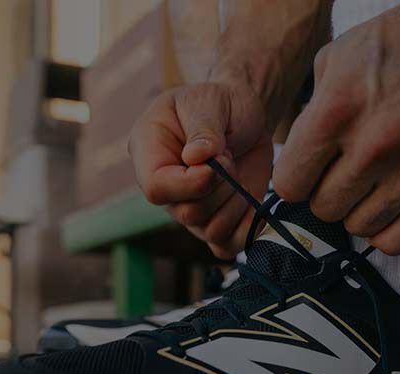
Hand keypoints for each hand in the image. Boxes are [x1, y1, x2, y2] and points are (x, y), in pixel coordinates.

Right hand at [129, 81, 273, 258]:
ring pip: (211, 231)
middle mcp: (166, 188)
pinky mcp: (215, 222)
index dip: (189, 184)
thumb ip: (203, 127)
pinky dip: (246, 227)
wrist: (244, 116)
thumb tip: (195, 158)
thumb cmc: (219, 101)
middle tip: (229, 156)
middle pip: (188, 213)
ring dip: (235, 203)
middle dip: (221, 187)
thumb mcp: (209, 100)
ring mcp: (190, 209)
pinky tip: (250, 200)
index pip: (156, 188)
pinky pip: (227, 246)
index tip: (217, 164)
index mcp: (149, 153)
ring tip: (237, 172)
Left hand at [272, 0, 399, 254]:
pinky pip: (396, 239)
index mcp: (338, 109)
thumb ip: (311, 109)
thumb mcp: (341, 54)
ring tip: (368, 184)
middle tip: (341, 172)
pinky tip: (387, 203)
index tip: (308, 169)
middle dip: (326, 193)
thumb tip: (297, 154)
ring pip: (358, 227)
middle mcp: (374, 145)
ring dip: (357, 210)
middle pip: (323, 209)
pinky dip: (386, 229)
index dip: (295, 178)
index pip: (290, 183)